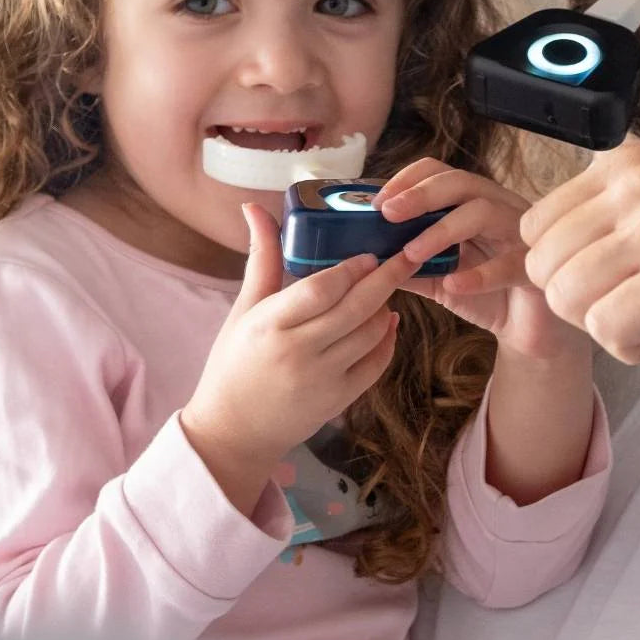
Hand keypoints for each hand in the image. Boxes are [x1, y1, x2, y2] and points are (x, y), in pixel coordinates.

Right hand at [180, 204, 417, 513]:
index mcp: (269, 325)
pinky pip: (376, 364)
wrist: (233, 432)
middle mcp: (298, 353)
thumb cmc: (234, 363)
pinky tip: (388, 320)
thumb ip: (261, 258)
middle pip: (354, 309)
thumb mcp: (244, 309)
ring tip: (389, 286)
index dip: (349, 269)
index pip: (319, 290)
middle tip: (406, 254)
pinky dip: (387, 340)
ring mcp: (322, 380)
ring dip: (386, 307)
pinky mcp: (339, 401)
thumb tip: (254, 208)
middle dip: (387, 279)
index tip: (369, 252)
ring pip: (371, 335)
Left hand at [374, 159, 586, 361]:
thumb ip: (409, 267)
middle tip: (388, 213)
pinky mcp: (535, 268)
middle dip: (421, 194)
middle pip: (462, 182)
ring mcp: (520, 235)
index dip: (408, 180)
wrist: (531, 333)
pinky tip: (454, 285)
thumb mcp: (439, 279)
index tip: (378, 204)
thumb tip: (367, 260)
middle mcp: (499, 209)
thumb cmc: (488, 296)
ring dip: (442, 230)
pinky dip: (478, 274)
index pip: (441, 172)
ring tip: (411, 254)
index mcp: (475, 204)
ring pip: (483, 212)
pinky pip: (508, 264)